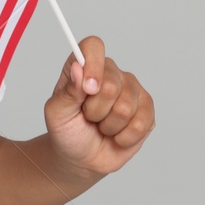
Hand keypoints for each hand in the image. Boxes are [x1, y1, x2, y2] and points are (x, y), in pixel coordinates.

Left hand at [43, 36, 153, 180]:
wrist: (82, 158)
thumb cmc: (67, 131)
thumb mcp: (57, 113)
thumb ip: (67, 91)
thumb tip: (78, 68)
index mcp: (85, 66)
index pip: (93, 46)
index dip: (93, 65)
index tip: (88, 90)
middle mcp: (111, 73)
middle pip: (111, 84)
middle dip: (95, 110)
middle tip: (88, 117)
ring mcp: (132, 90)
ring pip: (126, 107)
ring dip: (108, 126)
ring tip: (101, 126)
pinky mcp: (147, 110)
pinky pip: (141, 123)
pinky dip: (124, 136)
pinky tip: (116, 135)